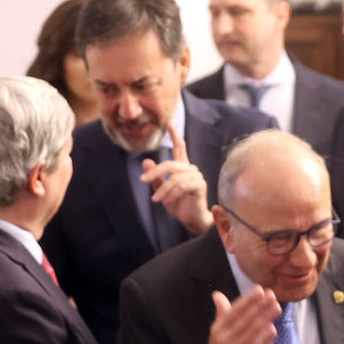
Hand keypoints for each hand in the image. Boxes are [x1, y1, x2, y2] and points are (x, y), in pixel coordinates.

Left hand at [141, 120, 213, 234]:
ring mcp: (197, 176)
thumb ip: (155, 178)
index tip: (169, 124)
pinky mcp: (200, 185)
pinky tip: (165, 201)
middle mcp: (191, 169)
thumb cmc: (179, 205)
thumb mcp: (162, 191)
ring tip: (155, 199)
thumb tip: (145, 161)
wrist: (191, 220)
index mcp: (182, 168)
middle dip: (155, 171)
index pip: (179, 148)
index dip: (175, 136)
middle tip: (142, 179)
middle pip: (170, 164)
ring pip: (175, 177)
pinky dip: (171, 193)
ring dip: (163, 189)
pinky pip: (182, 185)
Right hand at [201, 289, 279, 343]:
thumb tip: (217, 294)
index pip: (234, 311)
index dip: (248, 300)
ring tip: (277, 308)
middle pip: (245, 320)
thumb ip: (221, 313)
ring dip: (266, 319)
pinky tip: (273, 329)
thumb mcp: (217, 332)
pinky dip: (264, 339)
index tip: (260, 290)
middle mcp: (224, 339)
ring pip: (252, 332)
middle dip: (260, 306)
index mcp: (218, 329)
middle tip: (272, 296)